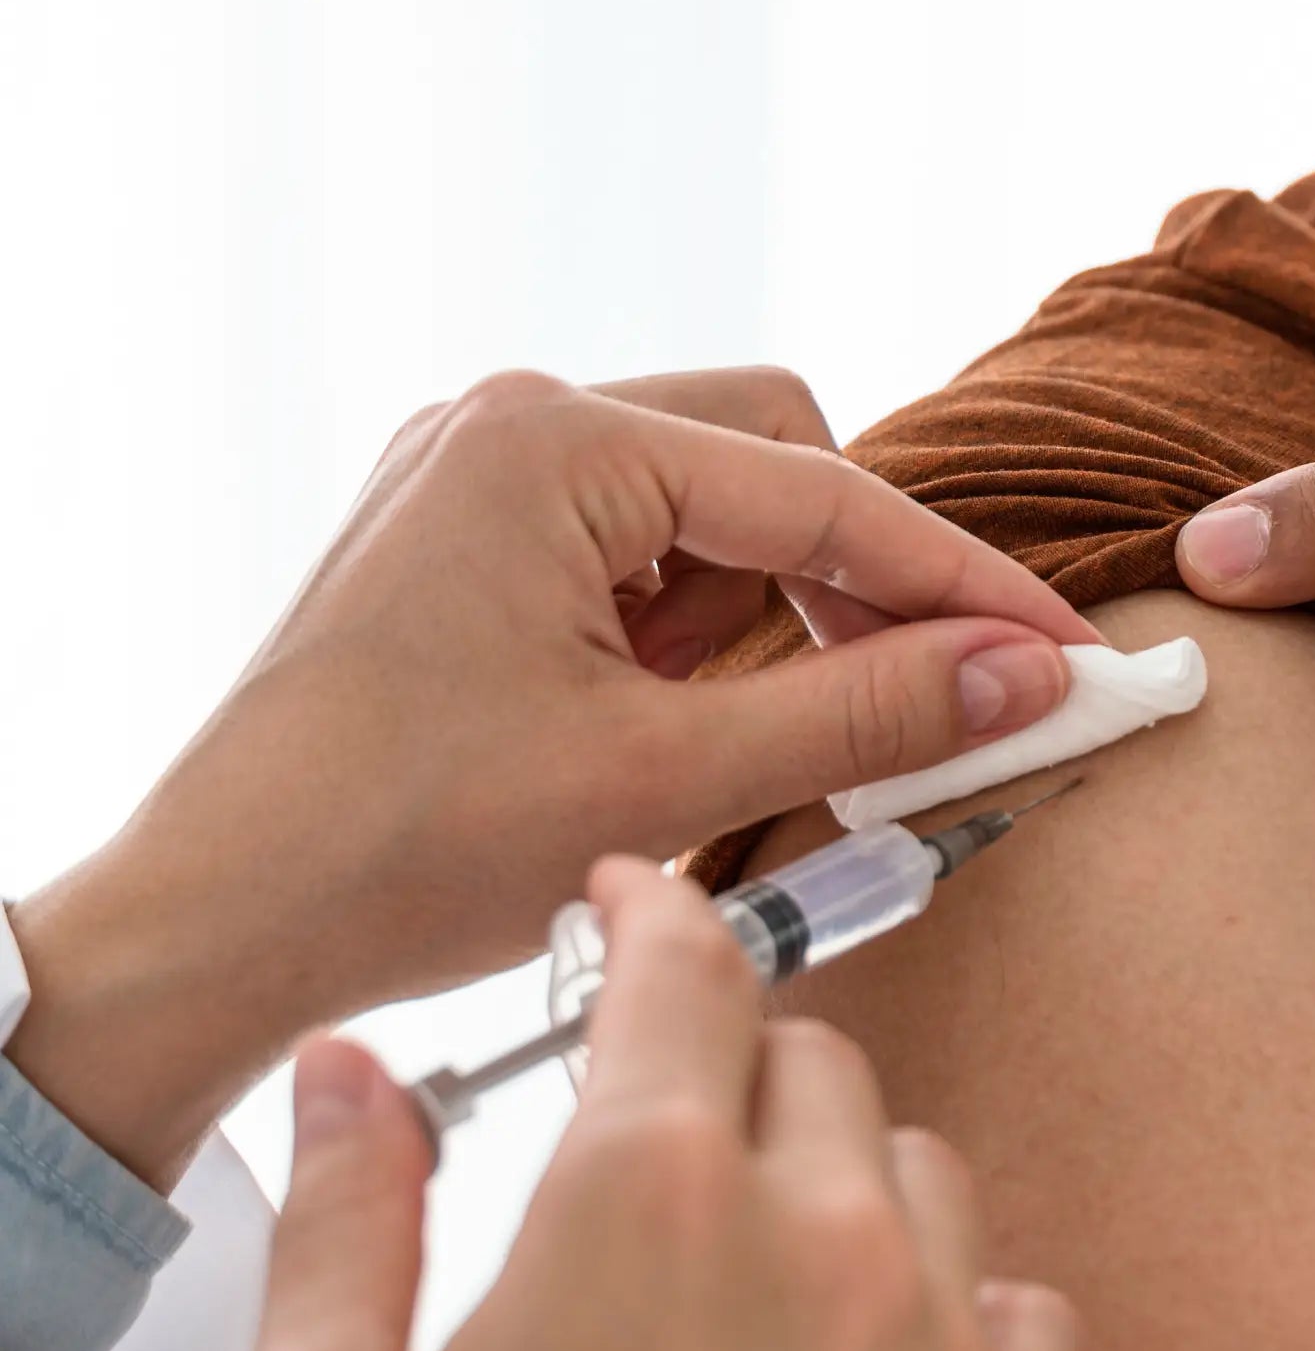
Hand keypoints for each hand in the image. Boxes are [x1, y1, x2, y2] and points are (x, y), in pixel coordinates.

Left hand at [9, 363, 1094, 1181]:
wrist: (208, 926)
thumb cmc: (395, 851)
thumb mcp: (664, 786)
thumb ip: (866, 718)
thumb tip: (1027, 678)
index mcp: (550, 443)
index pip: (827, 494)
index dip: (965, 589)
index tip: (1070, 660)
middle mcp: (509, 424)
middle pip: (776, 464)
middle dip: (859, 590)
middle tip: (936, 710)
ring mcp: (474, 478)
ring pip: (711, 514)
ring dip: (769, 623)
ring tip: (758, 748)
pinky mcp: (459, 544)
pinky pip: (631, 555)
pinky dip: (689, 639)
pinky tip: (678, 735)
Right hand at [237, 863, 1072, 1350]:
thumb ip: (346, 1213)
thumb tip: (359, 1068)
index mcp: (646, 1197)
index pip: (687, 968)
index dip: (655, 914)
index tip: (634, 910)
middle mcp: (823, 1241)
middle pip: (810, 1061)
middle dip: (728, 1071)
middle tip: (657, 1147)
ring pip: (921, 1174)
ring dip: (840, 1184)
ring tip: (755, 1277)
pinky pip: (1024, 1309)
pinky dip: (954, 1308)